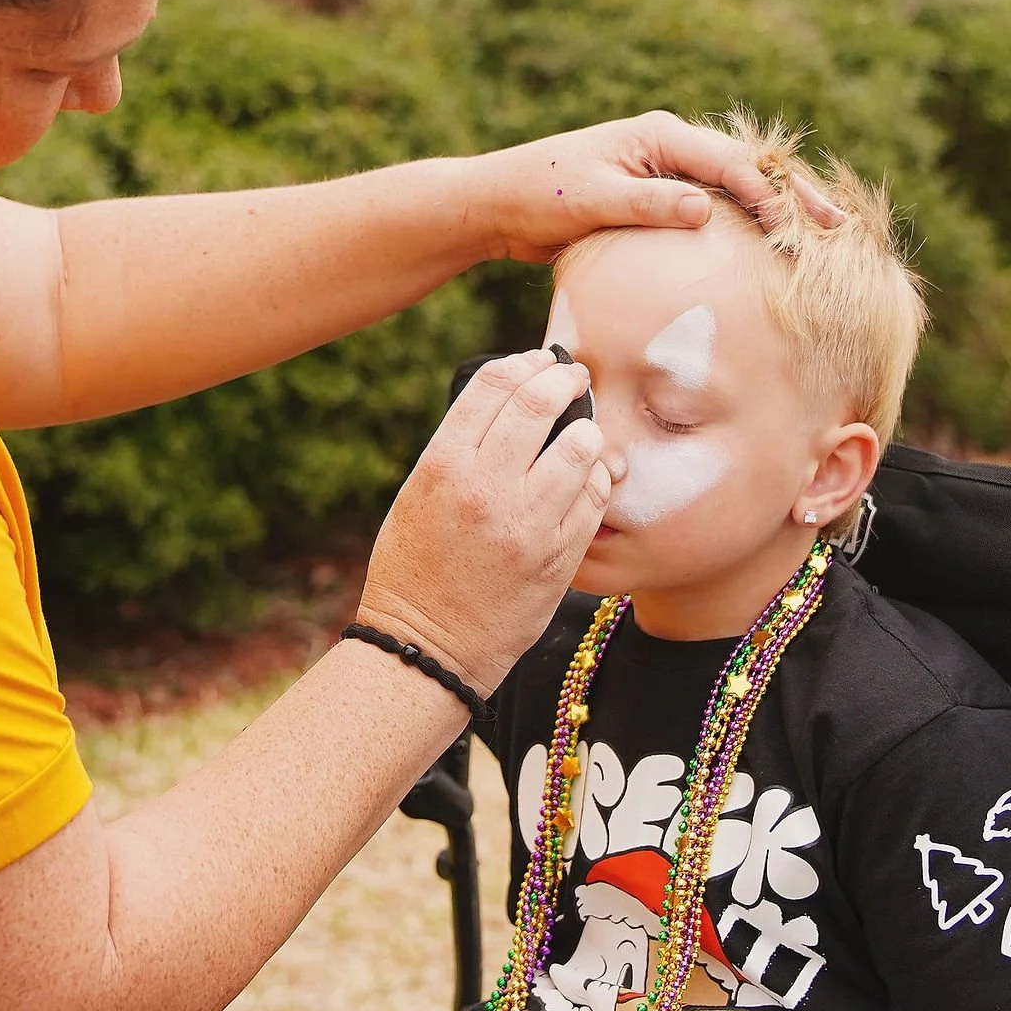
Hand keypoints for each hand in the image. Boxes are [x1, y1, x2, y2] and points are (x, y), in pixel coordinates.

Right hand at [357, 349, 611, 701]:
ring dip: (587, 431)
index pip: (493, 387)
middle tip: (574, 379)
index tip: (538, 362)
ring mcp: (528, 525)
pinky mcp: (559, 557)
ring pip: (580, 449)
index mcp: (443, 467)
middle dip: (564, 381)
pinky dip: (596, 479)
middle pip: (540, 404)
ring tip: (584, 433)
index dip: (523, 364)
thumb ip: (459, 450)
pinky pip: (595, 499)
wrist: (427, 649)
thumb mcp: (417, 498)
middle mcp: (487, 490)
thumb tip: (508, 405)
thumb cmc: (414, 571)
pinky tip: (589, 478)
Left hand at [470, 113, 840, 262]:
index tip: (793, 229)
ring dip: (778, 209)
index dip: (766, 195)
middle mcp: (670, 146)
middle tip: (838, 226)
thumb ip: (648, 202)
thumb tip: (704, 208)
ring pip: (737, 187)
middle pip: (747, 168)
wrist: (499, 203)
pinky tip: (771, 248)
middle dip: (793, 195)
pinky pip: (715, 207)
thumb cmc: (539, 194)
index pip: (729, 164)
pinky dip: (747, 222)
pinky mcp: (660, 196)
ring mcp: (668, 170)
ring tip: (822, 237)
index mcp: (659, 136)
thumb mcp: (592, 199)